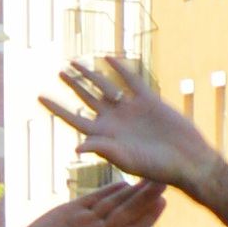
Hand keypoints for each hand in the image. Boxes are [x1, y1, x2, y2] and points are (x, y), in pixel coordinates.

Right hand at [2, 177, 170, 226]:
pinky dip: (107, 190)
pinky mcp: (71, 212)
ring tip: (148, 177)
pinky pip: (94, 199)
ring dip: (130, 191)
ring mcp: (88, 222)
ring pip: (113, 203)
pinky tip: (122, 182)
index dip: (147, 217)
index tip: (162, 202)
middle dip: (145, 198)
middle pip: (127, 213)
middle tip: (163, 181)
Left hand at [41, 57, 221, 195]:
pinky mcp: (149, 101)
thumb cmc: (158, 168)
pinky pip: (131, 81)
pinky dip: (119, 69)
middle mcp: (115, 121)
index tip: (39, 96)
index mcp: (105, 136)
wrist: (188, 161)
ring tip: (75, 62)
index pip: (74, 119)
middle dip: (73, 85)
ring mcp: (131, 109)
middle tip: (59, 72)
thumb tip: (76, 146)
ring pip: (105, 87)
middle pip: (87, 99)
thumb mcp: (127, 161)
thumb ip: (103, 149)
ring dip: (90, 75)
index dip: (57, 108)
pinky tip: (108, 58)